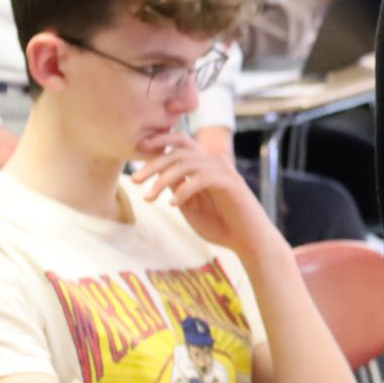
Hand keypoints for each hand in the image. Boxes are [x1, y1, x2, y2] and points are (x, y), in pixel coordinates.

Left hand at [127, 126, 276, 254]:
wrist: (249, 242)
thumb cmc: (222, 226)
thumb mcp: (192, 207)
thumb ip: (179, 189)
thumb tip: (161, 175)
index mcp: (206, 165)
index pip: (181, 142)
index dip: (160, 140)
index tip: (138, 149)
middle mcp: (216, 163)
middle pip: (179, 150)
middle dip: (153, 163)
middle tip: (134, 180)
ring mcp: (225, 172)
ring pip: (187, 163)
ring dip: (163, 179)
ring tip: (149, 197)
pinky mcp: (231, 184)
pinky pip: (202, 179)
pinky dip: (184, 190)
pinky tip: (172, 204)